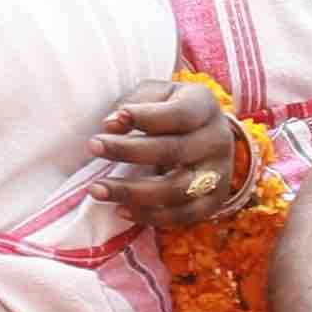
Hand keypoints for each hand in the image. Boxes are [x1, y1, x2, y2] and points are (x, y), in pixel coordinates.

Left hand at [89, 76, 246, 229]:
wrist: (206, 135)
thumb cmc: (171, 109)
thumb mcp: (156, 95)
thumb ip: (135, 104)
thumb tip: (111, 125)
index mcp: (205, 107)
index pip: (179, 115)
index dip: (144, 118)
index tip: (108, 122)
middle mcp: (217, 141)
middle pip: (174, 151)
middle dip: (128, 151)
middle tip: (93, 147)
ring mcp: (219, 175)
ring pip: (176, 190)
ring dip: (132, 192)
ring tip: (97, 189)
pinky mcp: (212, 202)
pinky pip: (181, 216)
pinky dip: (148, 216)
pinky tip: (120, 210)